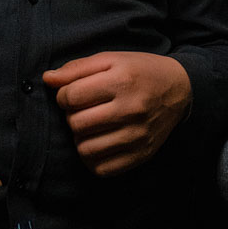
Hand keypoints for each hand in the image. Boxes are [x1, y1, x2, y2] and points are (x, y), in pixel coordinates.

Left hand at [41, 51, 191, 176]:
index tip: (73, 94)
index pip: (71, 97)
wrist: (180, 89)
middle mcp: (131, 109)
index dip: (64, 96)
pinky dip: (93, 159)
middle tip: (84, 110)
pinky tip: (100, 142)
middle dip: (72, 117)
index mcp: (122, 80)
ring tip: (92, 127)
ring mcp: (137, 135)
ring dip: (81, 138)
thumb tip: (47, 79)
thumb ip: (77, 68)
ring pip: (85, 149)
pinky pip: (101, 169)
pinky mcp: (141, 155)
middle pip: (76, 124)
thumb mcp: (112, 59)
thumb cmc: (140, 71)